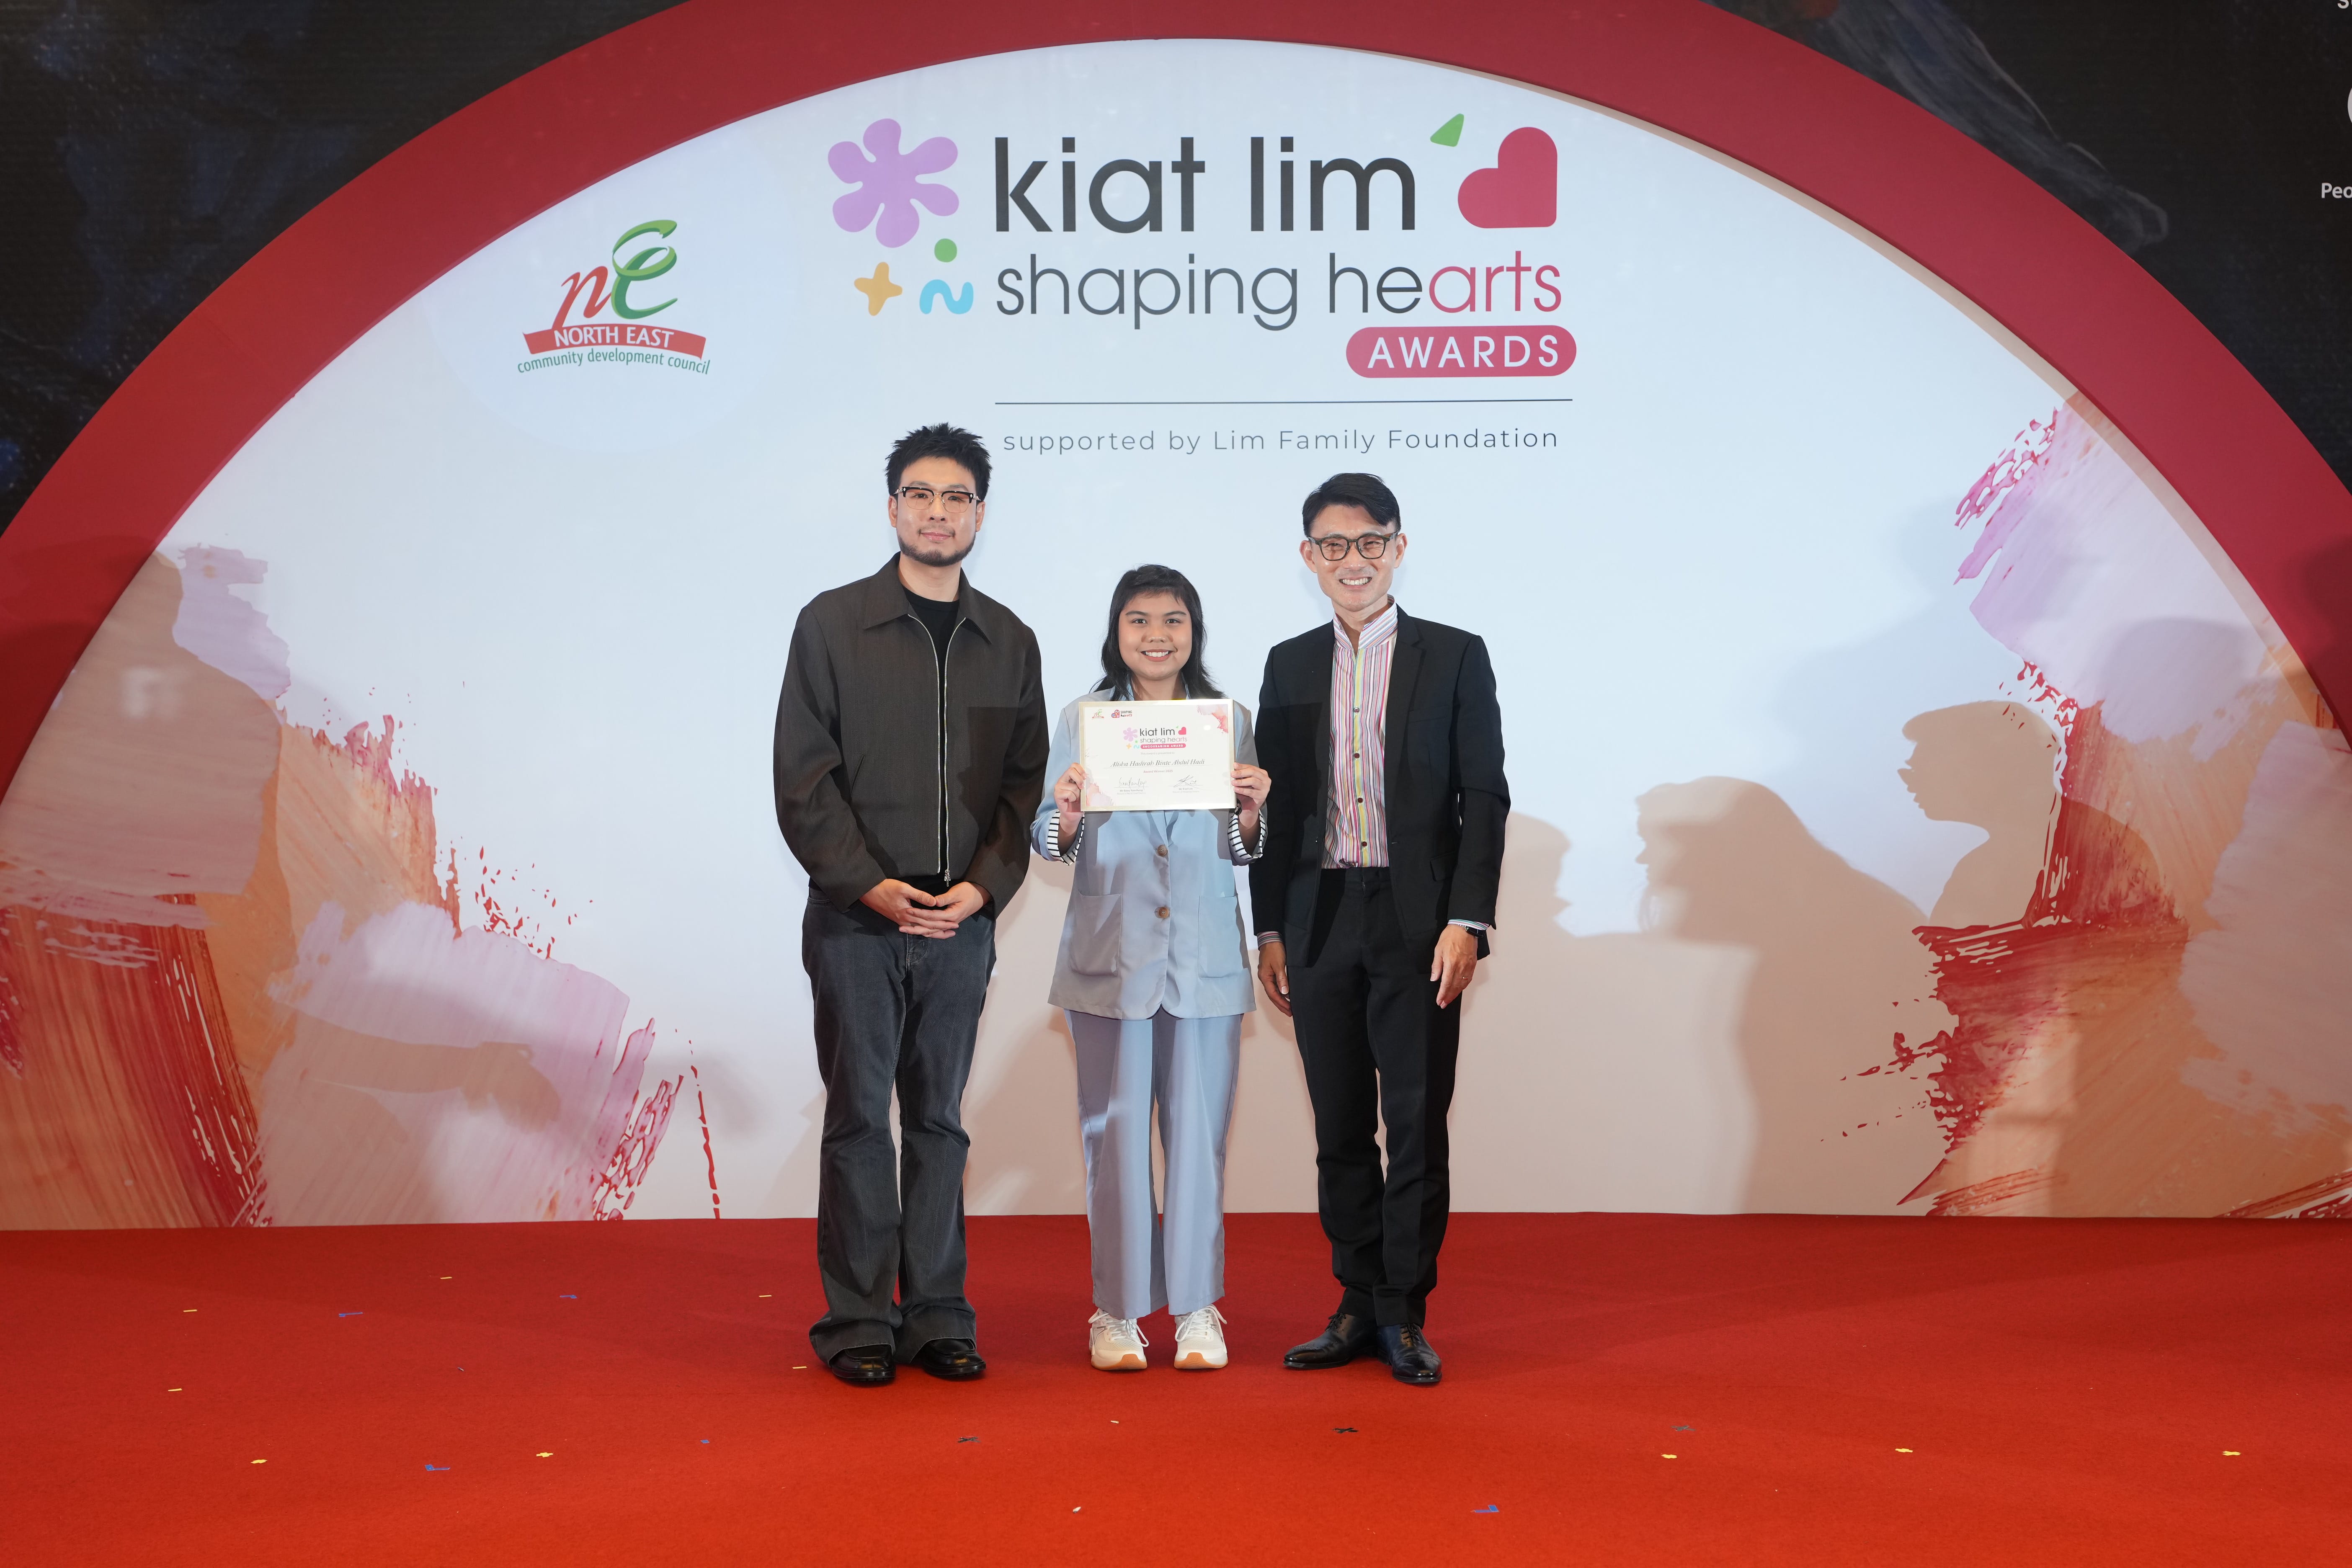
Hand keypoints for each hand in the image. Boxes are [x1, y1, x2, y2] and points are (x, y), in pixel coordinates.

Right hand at [860, 879, 984, 937]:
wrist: (868, 892)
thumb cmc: (885, 888)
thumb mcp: (903, 888)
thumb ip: (920, 896)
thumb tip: (935, 902)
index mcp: (908, 914)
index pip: (930, 922)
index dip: (943, 923)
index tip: (955, 923)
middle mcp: (906, 922)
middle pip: (927, 929)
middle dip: (942, 930)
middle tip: (955, 929)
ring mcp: (901, 922)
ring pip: (921, 931)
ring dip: (934, 933)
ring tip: (946, 933)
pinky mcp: (899, 920)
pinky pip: (915, 929)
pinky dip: (924, 930)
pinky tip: (929, 930)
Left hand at [907, 881, 986, 937]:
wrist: (980, 895)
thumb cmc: (969, 891)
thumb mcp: (957, 892)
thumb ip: (944, 898)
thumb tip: (933, 901)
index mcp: (951, 915)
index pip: (932, 916)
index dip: (919, 914)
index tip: (908, 911)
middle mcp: (950, 922)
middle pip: (930, 928)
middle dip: (915, 927)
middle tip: (901, 928)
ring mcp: (950, 923)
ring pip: (933, 931)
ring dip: (919, 932)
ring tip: (906, 931)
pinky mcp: (949, 921)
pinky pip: (937, 930)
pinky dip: (928, 932)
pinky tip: (920, 932)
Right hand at [1052, 762, 1086, 847]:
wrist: (1073, 815)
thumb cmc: (1079, 803)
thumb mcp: (1085, 792)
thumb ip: (1087, 784)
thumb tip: (1094, 781)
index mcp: (1069, 777)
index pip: (1073, 766)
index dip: (1081, 769)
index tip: (1086, 777)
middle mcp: (1062, 780)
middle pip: (1071, 771)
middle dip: (1079, 780)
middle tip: (1082, 788)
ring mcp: (1058, 787)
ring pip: (1072, 786)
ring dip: (1077, 794)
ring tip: (1075, 799)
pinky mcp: (1057, 794)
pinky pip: (1069, 793)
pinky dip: (1073, 798)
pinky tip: (1071, 801)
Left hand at [1231, 763, 1269, 840]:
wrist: (1250, 806)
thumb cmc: (1248, 792)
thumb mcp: (1244, 781)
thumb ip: (1241, 774)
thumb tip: (1235, 767)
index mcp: (1262, 773)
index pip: (1251, 767)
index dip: (1242, 766)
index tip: (1234, 766)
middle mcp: (1265, 779)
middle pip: (1253, 772)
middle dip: (1241, 772)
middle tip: (1233, 774)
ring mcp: (1265, 788)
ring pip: (1253, 781)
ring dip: (1241, 781)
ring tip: (1234, 782)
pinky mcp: (1262, 796)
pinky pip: (1251, 792)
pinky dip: (1243, 790)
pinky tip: (1237, 789)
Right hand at [1257, 938, 1291, 1017]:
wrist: (1270, 938)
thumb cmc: (1274, 950)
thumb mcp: (1279, 965)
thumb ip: (1281, 979)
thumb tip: (1284, 992)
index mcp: (1265, 977)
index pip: (1273, 994)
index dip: (1281, 1003)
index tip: (1289, 1010)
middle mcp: (1264, 978)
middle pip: (1272, 995)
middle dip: (1281, 1005)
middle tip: (1290, 1013)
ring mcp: (1267, 975)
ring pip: (1273, 991)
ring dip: (1281, 1000)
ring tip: (1289, 1007)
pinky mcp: (1270, 972)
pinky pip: (1275, 986)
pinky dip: (1280, 992)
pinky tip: (1286, 995)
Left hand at [1430, 925, 1478, 1007]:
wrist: (1465, 927)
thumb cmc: (1450, 936)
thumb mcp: (1438, 949)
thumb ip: (1437, 966)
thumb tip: (1434, 979)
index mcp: (1451, 963)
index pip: (1446, 983)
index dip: (1442, 994)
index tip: (1439, 1001)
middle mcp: (1461, 967)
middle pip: (1455, 987)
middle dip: (1448, 997)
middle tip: (1443, 1004)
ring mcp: (1468, 966)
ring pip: (1462, 984)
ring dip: (1456, 993)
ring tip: (1450, 999)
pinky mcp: (1473, 964)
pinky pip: (1469, 978)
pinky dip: (1464, 986)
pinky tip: (1460, 989)